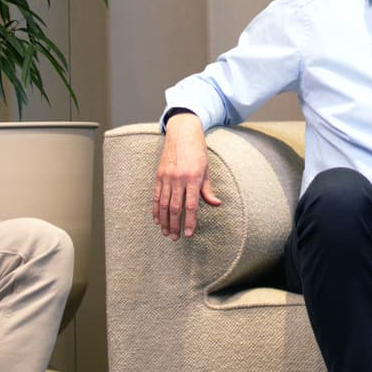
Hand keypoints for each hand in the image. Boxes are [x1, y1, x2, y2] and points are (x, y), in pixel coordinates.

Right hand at [151, 112, 221, 237]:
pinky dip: (155, 209)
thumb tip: (216, 204)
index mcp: (193, 178)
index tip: (188, 234)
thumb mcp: (206, 169)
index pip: (190, 206)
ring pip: (162, 204)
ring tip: (165, 233)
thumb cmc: (198, 152)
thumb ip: (208, 189)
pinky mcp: (159, 175)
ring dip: (164, 221)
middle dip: (174, 225)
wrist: (182, 133)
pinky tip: (157, 220)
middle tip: (175, 238)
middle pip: (174, 208)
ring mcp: (166, 177)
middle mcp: (178, 179)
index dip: (189, 222)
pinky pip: (155, 196)